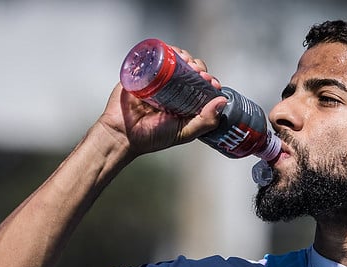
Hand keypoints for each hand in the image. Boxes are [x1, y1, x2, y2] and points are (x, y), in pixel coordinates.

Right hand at [96, 46, 225, 158]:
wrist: (123, 135)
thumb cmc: (153, 137)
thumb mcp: (185, 132)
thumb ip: (205, 121)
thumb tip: (222, 101)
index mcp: (184, 101)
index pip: (201, 85)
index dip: (209, 80)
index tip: (212, 83)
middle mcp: (172, 87)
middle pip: (190, 69)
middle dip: (199, 67)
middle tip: (200, 73)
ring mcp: (156, 78)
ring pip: (174, 59)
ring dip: (185, 56)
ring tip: (189, 63)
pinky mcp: (141, 71)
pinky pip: (154, 55)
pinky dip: (165, 49)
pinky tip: (172, 53)